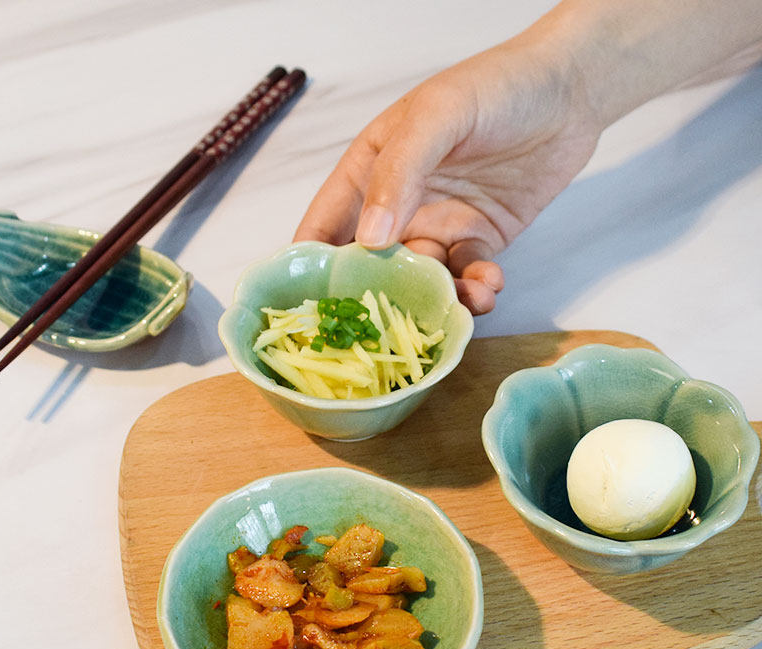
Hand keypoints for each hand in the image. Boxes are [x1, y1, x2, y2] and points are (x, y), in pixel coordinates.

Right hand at [294, 35, 602, 313]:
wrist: (571, 91)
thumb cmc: (494, 87)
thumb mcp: (436, 117)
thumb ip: (398, 174)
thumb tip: (370, 240)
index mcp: (369, 171)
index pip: (326, 224)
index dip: (312, 266)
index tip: (309, 307)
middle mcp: (396, 205)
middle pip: (371, 265)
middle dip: (375, 298)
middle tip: (384, 329)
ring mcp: (437, 224)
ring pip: (421, 279)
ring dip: (435, 298)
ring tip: (459, 302)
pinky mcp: (476, 239)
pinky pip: (465, 276)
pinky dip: (474, 289)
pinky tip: (488, 286)